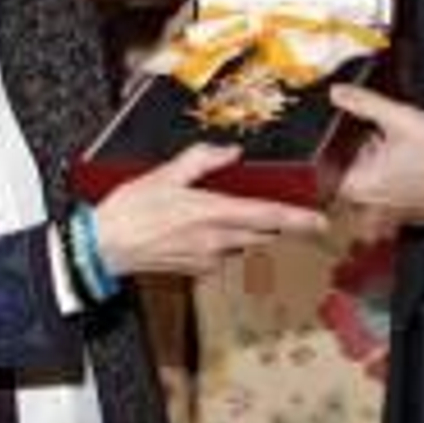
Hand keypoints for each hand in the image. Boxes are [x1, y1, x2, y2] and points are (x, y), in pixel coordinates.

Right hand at [95, 143, 326, 276]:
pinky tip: (200, 227)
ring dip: (246, 230)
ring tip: (226, 211)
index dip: (297, 219)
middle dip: (274, 222)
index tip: (320, 221)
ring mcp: (206, 259)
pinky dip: (222, 240)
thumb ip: (201, 160)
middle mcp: (215, 241)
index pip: (266, 217)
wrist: (102, 248)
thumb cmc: (130, 210)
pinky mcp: (196, 270)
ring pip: (243, 244)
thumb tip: (231, 152)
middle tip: (281, 209)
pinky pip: (222, 254)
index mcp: (212, 214)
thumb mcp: (164, 174)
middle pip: (262, 234)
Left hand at [332, 84, 423, 227]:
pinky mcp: (412, 210)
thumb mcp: (399, 118)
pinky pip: (392, 190)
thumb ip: (365, 103)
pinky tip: (412, 157)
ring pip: (373, 181)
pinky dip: (396, 173)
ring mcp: (394, 210)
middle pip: (351, 174)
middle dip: (360, 152)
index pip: (327, 171)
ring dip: (379, 161)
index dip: (334, 150)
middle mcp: (373, 204)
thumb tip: (338, 92)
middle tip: (376, 133)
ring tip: (397, 144)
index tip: (345, 134)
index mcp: (361, 186)